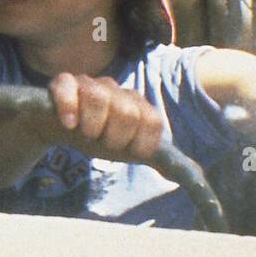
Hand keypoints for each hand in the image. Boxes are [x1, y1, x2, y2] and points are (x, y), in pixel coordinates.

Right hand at [47, 73, 164, 160]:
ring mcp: (89, 84)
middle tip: (102, 142)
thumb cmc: (98, 136)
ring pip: (98, 98)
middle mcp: (116, 90)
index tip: (126, 152)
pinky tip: (69, 124)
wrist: (59, 127)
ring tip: (86, 134)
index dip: (141, 143)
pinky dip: (69, 107)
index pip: (153, 121)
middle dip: (115, 137)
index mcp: (136, 104)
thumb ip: (158, 158)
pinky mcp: (63, 82)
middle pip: (127, 112)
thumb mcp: (128, 150)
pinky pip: (68, 87)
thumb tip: (196, 174)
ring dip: (93, 125)